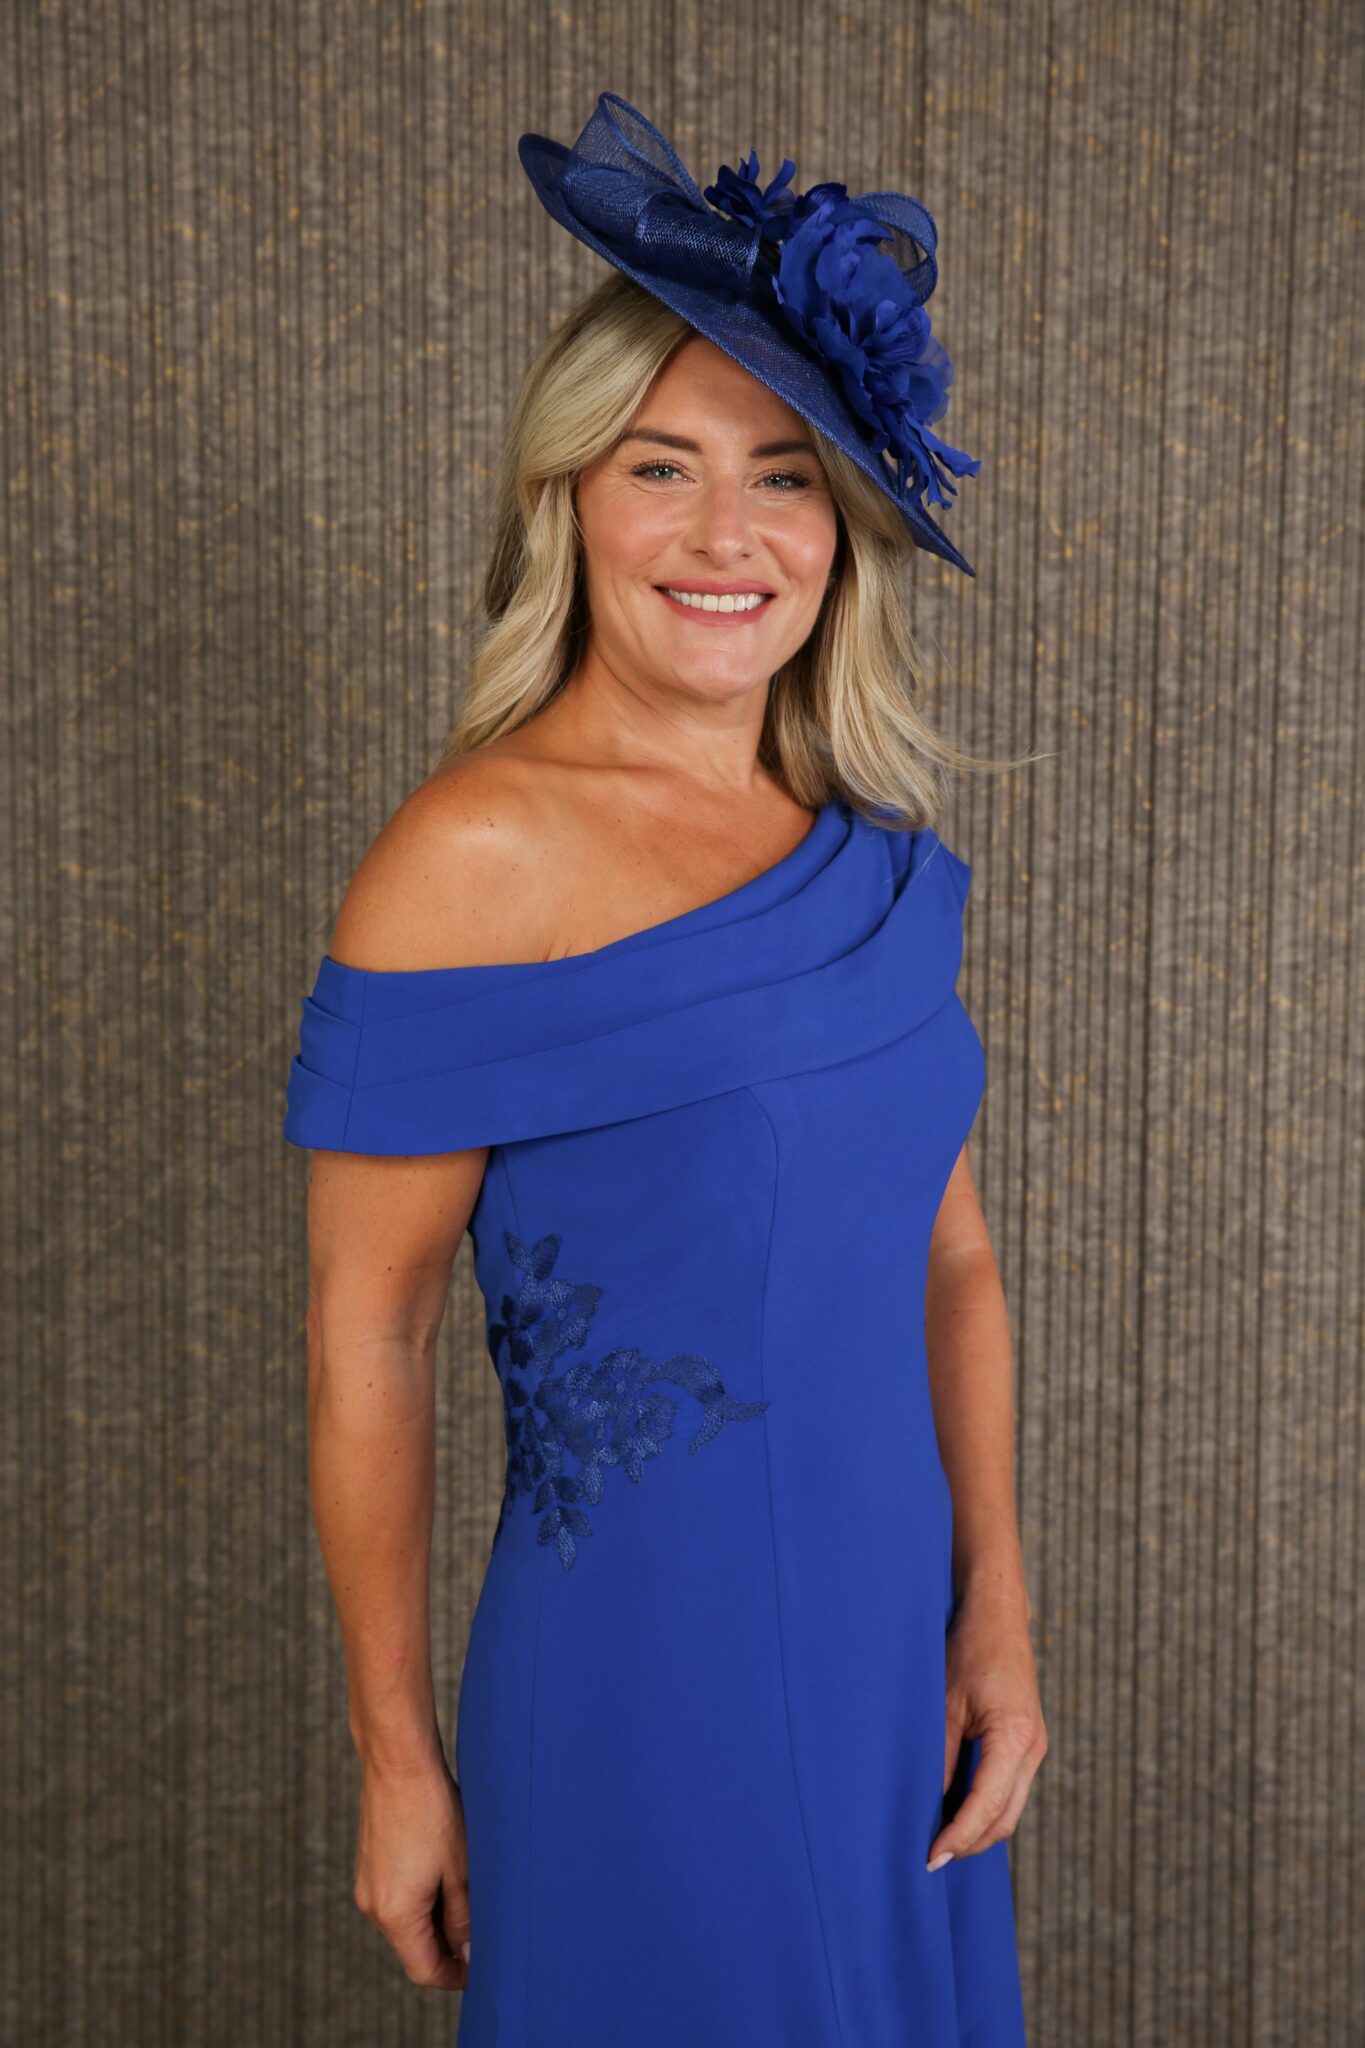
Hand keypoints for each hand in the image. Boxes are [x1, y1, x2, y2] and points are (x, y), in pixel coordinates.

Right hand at [353, 1753, 471, 1990]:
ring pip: (404, 1922)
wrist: (398, 1763)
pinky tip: (442, 1871)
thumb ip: (464, 1919)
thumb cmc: (433, 1812)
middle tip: (481, 1927)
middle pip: (412, 1948)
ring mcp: (366, 1885)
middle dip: (446, 1946)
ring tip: (465, 1890)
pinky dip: (419, 1899)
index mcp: (395, 1914)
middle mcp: (373, 1907)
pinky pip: (395, 1899)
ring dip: (434, 1919)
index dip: (455, 1976)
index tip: (481, 1968)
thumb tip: (468, 1953)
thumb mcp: (461, 1870)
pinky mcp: (368, 1866)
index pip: (424, 1970)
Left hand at [925, 1589, 1046, 1869]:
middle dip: (969, 1843)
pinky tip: (955, 1811)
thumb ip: (940, 1757)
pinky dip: (984, 1808)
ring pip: (1009, 1809)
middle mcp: (1032, 1749)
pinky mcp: (1027, 1744)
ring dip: (977, 1830)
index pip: (986, 1806)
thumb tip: (926, 1805)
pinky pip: (1008, 1790)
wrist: (997, 1617)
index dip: (958, 1837)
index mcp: (1015, 1738)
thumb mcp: (945, 1704)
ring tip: (938, 1841)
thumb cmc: (969, 1651)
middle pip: (1004, 1819)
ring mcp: (1034, 1748)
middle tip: (930, 1858)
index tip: (930, 1858)